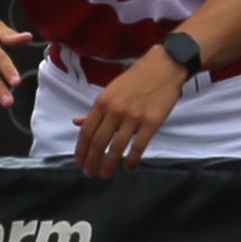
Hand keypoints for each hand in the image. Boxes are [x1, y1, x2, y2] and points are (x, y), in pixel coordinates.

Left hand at [71, 49, 187, 177]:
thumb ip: (95, 110)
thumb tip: (77, 122)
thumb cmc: (135, 79)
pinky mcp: (151, 122)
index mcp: (102, 102)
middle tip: (89, 173)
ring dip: (109, 163)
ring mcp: (133, 117)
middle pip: (98, 142)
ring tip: (105, 174)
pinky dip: (132, 159)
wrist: (163, 67)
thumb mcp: (110, 91)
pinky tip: (127, 167)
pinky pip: (139, 145)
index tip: (79, 162)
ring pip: (116, 146)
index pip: (87, 131)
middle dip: (92, 160)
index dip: (81, 149)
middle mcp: (114, 110)